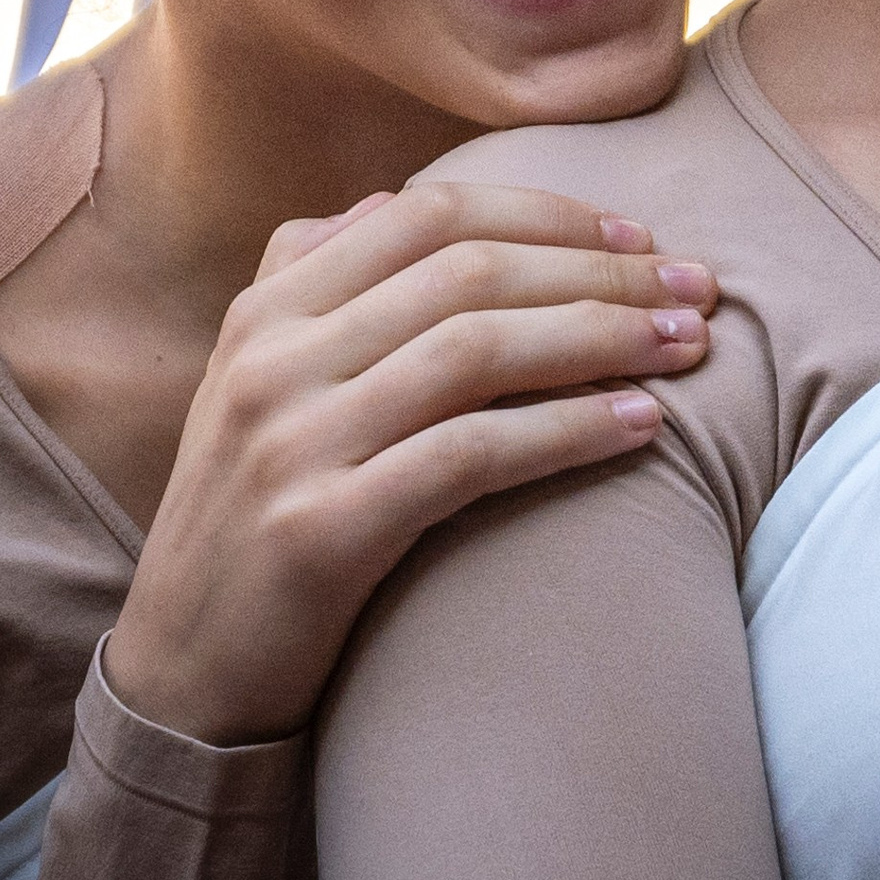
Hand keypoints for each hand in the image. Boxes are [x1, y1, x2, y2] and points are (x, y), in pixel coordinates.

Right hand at [105, 180, 717, 746]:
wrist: (180, 679)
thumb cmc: (254, 516)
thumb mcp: (259, 383)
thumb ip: (316, 285)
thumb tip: (395, 201)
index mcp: (269, 307)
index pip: (427, 214)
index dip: (545, 214)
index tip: (637, 235)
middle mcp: (274, 357)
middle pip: (468, 273)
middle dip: (600, 273)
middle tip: (698, 288)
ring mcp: (292, 441)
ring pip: (477, 350)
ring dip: (604, 338)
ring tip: (689, 347)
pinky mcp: (320, 531)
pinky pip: (470, 456)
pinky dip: (566, 431)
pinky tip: (640, 425)